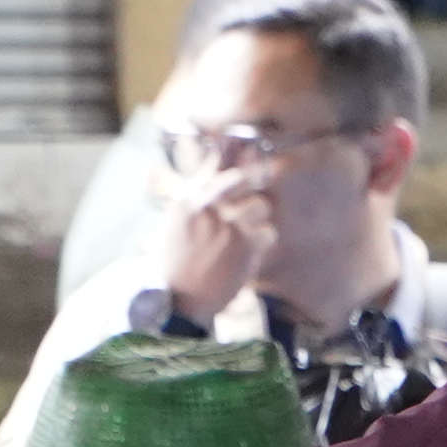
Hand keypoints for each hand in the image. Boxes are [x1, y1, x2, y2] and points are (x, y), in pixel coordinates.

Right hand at [154, 145, 285, 330]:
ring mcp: (228, 224)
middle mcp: (207, 206)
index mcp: (187, 199)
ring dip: (258, 220)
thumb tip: (215, 162)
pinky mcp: (245, 245)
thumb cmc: (177, 262)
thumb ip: (197, 194)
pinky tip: (247, 255)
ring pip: (261, 205)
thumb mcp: (178, 222)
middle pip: (244, 178)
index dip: (234, 152)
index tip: (245, 145)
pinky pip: (268, 233)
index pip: (214, 163)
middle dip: (253, 184)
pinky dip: (262, 244)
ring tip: (243, 237)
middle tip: (254, 195)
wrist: (180, 301)